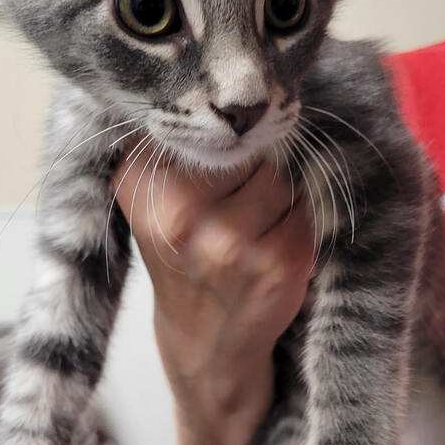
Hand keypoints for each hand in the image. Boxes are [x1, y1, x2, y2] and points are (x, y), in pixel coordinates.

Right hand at [114, 150, 313, 444]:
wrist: (206, 355)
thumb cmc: (184, 270)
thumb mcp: (153, 205)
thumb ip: (174, 145)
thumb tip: (229, 89)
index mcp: (139, 187)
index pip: (204, 121)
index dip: (221, 134)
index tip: (218, 153)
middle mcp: (179, 216)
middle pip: (247, 147)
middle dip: (252, 169)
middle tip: (233, 207)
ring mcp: (230, 244)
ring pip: (281, 177)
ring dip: (279, 200)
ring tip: (251, 233)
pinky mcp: (278, 265)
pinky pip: (306, 211)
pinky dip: (297, 227)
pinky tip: (271, 254)